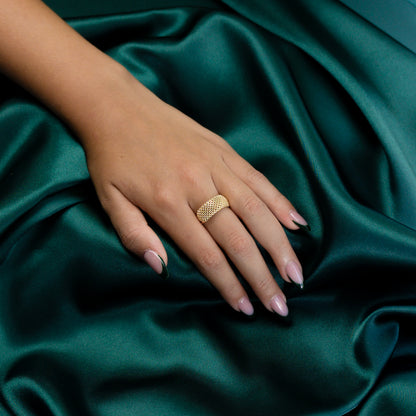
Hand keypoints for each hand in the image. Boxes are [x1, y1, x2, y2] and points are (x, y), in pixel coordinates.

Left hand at [79, 69, 306, 316]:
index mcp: (167, 204)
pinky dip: (280, 202)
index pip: (207, 254)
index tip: (247, 308)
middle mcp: (197, 186)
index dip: (229, 285)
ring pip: (256, 210)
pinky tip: (297, 222)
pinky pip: (258, 179)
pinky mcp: (224, 150)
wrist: (118, 107)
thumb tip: (161, 269)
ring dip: (279, 245)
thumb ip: (135, 236)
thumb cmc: (112, 158)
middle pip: (238, 238)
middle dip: (261, 275)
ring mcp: (216, 165)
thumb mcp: (109, 200)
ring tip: (296, 273)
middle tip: (281, 305)